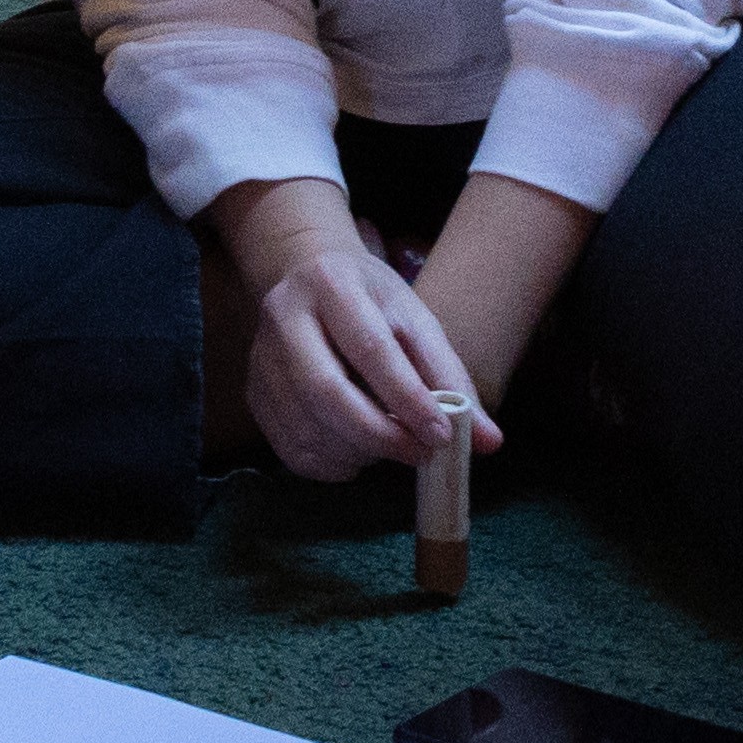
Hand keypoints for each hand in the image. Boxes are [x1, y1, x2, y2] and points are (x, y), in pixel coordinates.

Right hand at [201, 176, 502, 479]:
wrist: (306, 277)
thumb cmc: (371, 301)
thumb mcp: (415, 321)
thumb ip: (451, 378)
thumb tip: (491, 441)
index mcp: (333, 285)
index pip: (370, 349)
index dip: (407, 399)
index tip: (442, 435)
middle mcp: (284, 316)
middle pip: (326, 392)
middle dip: (380, 435)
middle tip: (420, 456)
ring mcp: (261, 357)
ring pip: (305, 426)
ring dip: (357, 453)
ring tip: (392, 449)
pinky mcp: (252, 391)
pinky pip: (288, 447)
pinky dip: (330, 465)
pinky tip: (357, 456)